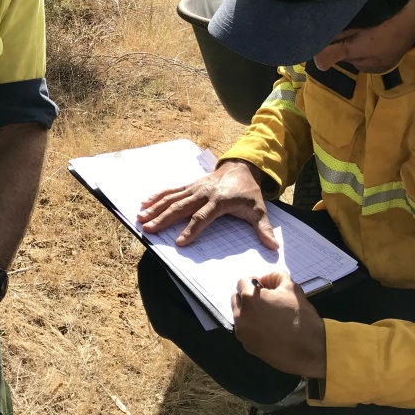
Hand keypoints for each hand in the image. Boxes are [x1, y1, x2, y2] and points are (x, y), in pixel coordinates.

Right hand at [137, 159, 277, 248]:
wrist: (240, 168)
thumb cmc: (248, 192)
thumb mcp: (259, 209)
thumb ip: (263, 228)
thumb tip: (273, 246)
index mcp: (219, 201)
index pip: (203, 217)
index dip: (192, 230)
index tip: (180, 242)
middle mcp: (203, 193)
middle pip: (181, 207)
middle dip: (164, 218)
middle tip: (149, 229)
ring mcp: (194, 188)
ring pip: (171, 198)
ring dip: (155, 208)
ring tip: (141, 218)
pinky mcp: (189, 186)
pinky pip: (170, 191)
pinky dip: (156, 196)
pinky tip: (144, 203)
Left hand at [232, 270, 325, 378]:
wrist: (310, 350)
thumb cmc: (301, 317)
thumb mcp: (292, 288)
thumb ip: (276, 277)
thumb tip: (265, 279)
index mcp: (250, 298)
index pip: (242, 282)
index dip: (254, 282)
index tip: (264, 287)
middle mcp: (241, 316)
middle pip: (237, 298)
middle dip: (248, 297)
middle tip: (266, 301)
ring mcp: (243, 333)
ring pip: (239, 315)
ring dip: (249, 312)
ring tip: (268, 317)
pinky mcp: (248, 347)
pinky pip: (245, 331)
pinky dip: (252, 327)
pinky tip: (269, 330)